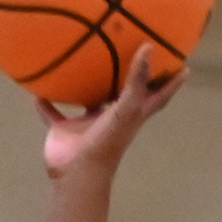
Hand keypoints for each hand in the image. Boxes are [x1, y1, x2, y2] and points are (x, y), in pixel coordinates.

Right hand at [38, 46, 184, 178]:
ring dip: (85, 87)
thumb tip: (149, 47)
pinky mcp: (65, 131)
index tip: (183, 67)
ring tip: (82, 63)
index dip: (171, 83)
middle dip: (131, 78)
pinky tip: (38, 89)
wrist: (78, 174)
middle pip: (125, 95)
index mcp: (132, 115)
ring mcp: (88, 125)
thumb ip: (137, 80)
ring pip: (87, 101)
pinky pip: (53, 113)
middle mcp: (112, 118)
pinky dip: (46, 104)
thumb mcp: (126, 108)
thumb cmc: (107, 142)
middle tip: (134, 53)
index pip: (157, 96)